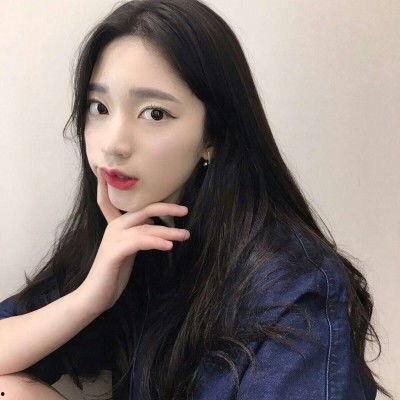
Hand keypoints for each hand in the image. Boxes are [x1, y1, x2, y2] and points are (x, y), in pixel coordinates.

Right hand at [75, 169, 189, 316]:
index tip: (103, 169)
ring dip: (168, 232)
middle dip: (165, 208)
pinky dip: (155, 242)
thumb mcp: (128, 250)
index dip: (106, 185)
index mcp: (116, 226)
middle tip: (185, 211)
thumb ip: (138, 236)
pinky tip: (169, 247)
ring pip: (146, 228)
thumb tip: (157, 228)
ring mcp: (112, 240)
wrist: (94, 296)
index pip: (111, 201)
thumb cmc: (113, 273)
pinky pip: (139, 242)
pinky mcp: (114, 253)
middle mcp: (114, 228)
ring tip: (186, 236)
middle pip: (142, 210)